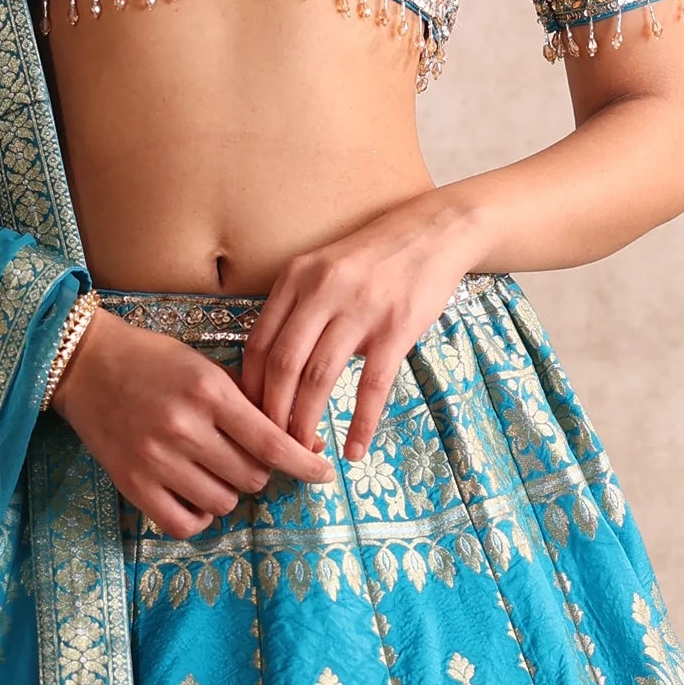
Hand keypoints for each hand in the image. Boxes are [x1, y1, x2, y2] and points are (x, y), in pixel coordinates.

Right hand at [48, 306, 333, 539]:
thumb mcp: (207, 368)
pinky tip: (195, 495)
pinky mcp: (132, 484)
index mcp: (208, 393)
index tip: (323, 473)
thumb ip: (252, 404)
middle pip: (252, 477)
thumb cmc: (155, 361)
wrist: (85, 364)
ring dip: (229, 491)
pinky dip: (199, 516)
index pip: (272, 444)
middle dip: (259, 470)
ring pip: (223, 502)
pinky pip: (184, 523)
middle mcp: (183, 428)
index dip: (305, 464)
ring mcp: (155, 460)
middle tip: (243, 455)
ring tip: (213, 470)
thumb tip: (303, 445)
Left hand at [236, 191, 482, 461]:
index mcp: (296, 278)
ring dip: (306, 422)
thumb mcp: (323, 269)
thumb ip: (296, 308)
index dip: (249, 390)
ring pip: (318, 378)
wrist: (434, 232)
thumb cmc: (375, 257)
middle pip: (282, 365)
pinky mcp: (397, 327)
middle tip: (273, 446)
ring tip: (305, 452)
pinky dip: (361, 423)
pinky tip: (354, 449)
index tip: (250, 419)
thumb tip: (271, 369)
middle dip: (272, 414)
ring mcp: (361, 308)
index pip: (257, 343)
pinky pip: (372, 385)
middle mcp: (322, 291)